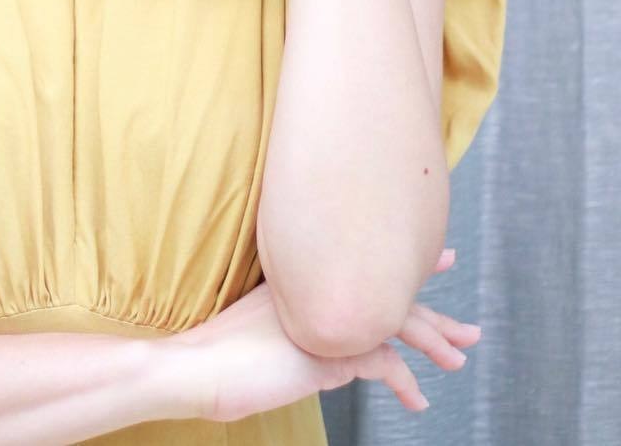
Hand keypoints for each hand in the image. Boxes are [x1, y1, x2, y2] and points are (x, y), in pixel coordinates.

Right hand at [163, 246, 480, 422]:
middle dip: (431, 311)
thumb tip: (322, 340)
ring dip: (433, 341)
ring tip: (458, 357)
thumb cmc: (217, 352)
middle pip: (389, 291)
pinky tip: (415, 400)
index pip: (364, 265)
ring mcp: (325, 318)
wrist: (194, 365)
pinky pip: (383, 364)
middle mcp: (319, 290)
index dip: (404, 265)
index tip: (437, 257)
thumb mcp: (261, 327)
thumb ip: (295, 321)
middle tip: (465, 323)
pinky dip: (404, 382)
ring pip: (395, 322)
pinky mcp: (328, 351)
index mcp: (303, 280)